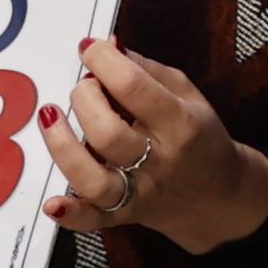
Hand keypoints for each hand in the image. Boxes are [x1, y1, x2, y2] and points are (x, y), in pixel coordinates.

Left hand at [50, 40, 267, 249]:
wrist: (217, 196)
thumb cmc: (199, 136)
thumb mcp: (188, 95)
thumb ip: (147, 70)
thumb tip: (107, 46)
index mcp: (181, 123)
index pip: (134, 87)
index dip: (103, 61)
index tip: (88, 48)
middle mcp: (159, 160)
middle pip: (108, 133)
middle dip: (85, 98)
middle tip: (85, 86)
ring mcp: (140, 192)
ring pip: (93, 179)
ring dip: (63, 146)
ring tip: (49, 116)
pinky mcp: (124, 216)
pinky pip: (94, 221)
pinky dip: (72, 214)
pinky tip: (52, 203)